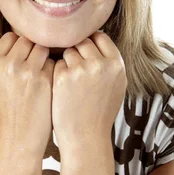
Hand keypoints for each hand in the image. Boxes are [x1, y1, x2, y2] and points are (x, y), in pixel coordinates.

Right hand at [0, 32, 54, 158]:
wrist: (17, 137)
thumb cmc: (4, 111)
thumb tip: (7, 40)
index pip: (11, 37)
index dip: (19, 47)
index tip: (23, 60)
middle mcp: (5, 64)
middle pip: (27, 39)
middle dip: (33, 50)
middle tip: (36, 66)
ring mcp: (25, 71)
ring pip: (42, 47)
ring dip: (45, 58)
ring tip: (42, 74)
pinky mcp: (43, 79)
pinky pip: (53, 62)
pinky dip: (53, 70)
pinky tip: (50, 84)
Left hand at [52, 31, 126, 154]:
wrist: (86, 137)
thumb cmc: (100, 112)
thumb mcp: (116, 85)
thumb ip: (109, 63)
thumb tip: (97, 38)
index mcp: (116, 65)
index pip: (101, 37)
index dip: (91, 42)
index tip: (85, 52)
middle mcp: (101, 64)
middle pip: (83, 41)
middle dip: (77, 51)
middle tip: (76, 68)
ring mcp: (81, 70)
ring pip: (68, 51)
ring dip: (66, 62)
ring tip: (71, 83)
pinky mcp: (63, 77)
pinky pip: (56, 64)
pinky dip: (57, 74)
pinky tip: (62, 90)